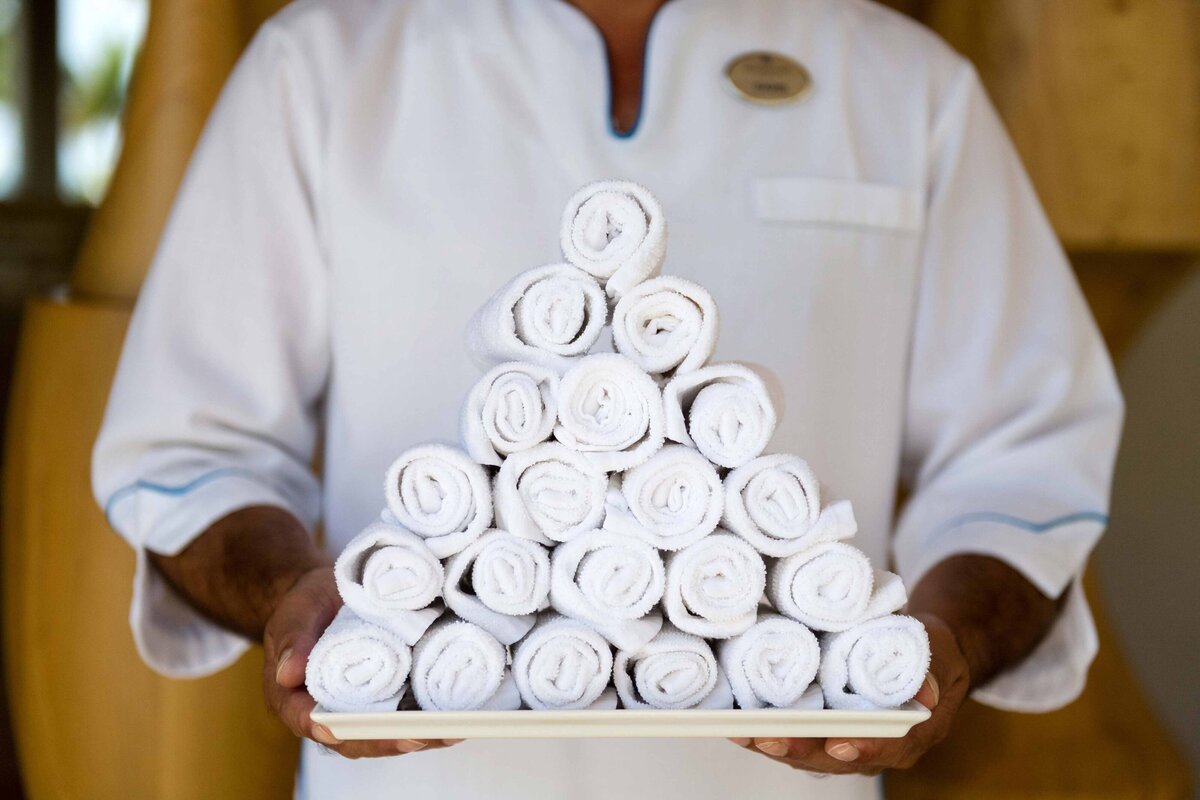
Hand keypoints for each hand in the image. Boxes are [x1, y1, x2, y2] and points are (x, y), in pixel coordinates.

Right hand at [263, 566, 461, 757]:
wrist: (331, 592)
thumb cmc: (307, 605)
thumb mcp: (296, 613)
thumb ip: (294, 639)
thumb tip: (289, 675)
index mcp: (296, 698)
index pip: (309, 722)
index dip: (330, 730)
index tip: (346, 733)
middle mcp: (331, 710)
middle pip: (357, 736)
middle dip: (388, 740)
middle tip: (417, 735)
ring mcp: (363, 705)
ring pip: (387, 730)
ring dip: (418, 734)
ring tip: (449, 731)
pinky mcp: (390, 694)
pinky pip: (407, 711)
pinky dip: (430, 715)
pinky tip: (457, 714)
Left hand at [729, 613, 967, 775]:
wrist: (922, 653)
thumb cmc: (930, 652)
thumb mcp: (939, 652)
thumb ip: (931, 668)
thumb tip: (926, 693)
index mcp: (909, 732)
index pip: (886, 747)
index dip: (862, 748)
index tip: (838, 744)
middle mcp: (875, 745)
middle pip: (835, 757)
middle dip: (800, 749)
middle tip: (769, 738)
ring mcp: (847, 741)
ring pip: (809, 752)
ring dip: (775, 744)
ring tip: (743, 732)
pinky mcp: (824, 729)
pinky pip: (796, 738)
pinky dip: (768, 732)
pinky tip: (739, 722)